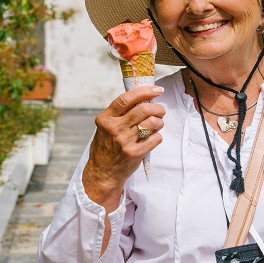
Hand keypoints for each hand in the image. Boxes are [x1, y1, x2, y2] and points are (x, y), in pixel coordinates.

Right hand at [82, 85, 165, 207]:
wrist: (103, 172)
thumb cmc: (106, 146)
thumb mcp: (106, 126)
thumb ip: (120, 113)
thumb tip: (144, 97)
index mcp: (106, 118)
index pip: (126, 99)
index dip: (144, 91)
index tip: (157, 90)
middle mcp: (114, 128)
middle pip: (143, 109)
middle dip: (157, 108)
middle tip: (161, 110)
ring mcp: (124, 141)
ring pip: (151, 122)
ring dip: (159, 121)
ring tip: (158, 124)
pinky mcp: (134, 153)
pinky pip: (155, 138)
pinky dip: (158, 136)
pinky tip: (153, 137)